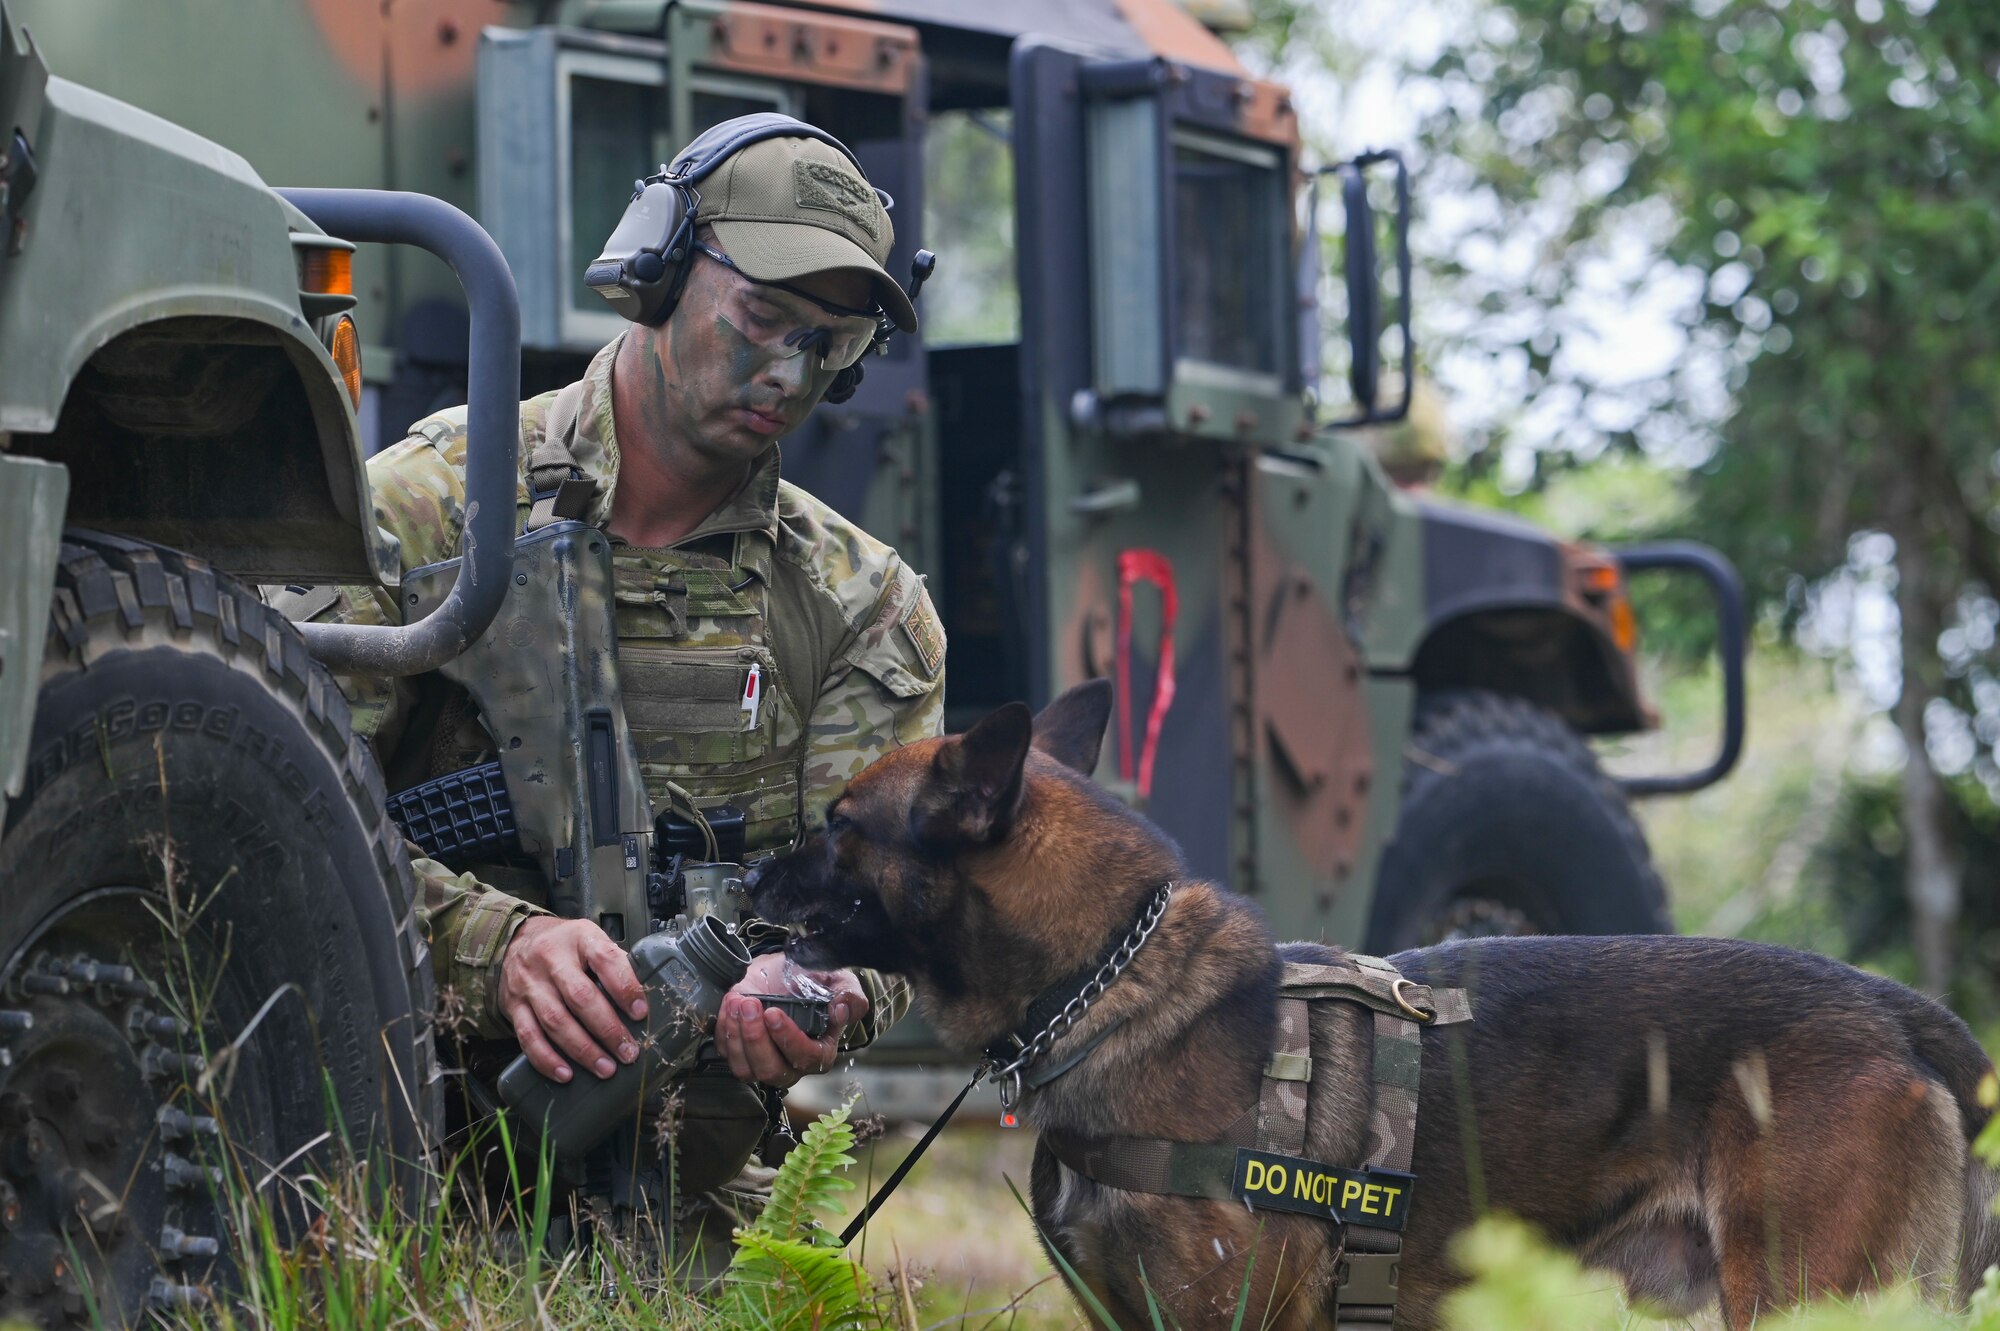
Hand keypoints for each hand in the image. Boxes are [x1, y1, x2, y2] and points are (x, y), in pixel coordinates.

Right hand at [497, 916, 648, 1082]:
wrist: (515, 941)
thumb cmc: (563, 944)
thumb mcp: (589, 938)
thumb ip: (612, 963)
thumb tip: (642, 998)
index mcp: (579, 938)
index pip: (605, 959)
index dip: (625, 987)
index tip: (641, 1012)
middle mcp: (551, 959)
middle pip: (580, 997)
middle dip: (608, 1029)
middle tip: (627, 1051)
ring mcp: (530, 984)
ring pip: (556, 1021)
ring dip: (583, 1050)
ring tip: (605, 1068)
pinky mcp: (514, 1006)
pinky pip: (529, 1037)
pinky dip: (547, 1059)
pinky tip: (565, 1074)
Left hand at [715, 955, 867, 1088]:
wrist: (787, 974)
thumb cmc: (816, 983)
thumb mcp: (840, 983)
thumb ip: (850, 997)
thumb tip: (840, 1010)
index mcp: (820, 1052)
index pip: (806, 1057)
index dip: (788, 1039)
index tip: (773, 1013)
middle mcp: (792, 1065)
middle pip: (771, 1070)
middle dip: (756, 1039)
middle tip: (750, 1006)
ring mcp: (764, 1062)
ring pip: (746, 1068)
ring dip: (737, 1036)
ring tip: (737, 1003)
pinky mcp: (741, 1054)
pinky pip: (727, 1054)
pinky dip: (724, 1030)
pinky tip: (730, 1005)